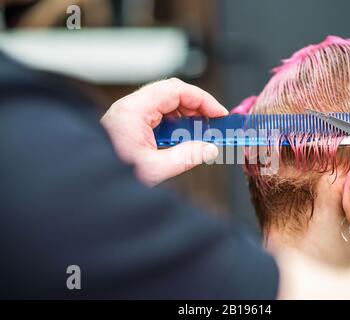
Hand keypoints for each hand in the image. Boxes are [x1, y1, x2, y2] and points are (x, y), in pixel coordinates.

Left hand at [101, 78, 227, 185]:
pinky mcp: (129, 124)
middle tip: (213, 123)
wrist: (86, 185)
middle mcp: (130, 107)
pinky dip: (174, 125)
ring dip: (186, 116)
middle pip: (171, 93)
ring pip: (165, 104)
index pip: (176, 90)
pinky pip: (157, 116)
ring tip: (200, 133)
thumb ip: (186, 157)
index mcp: (133, 111)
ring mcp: (128, 114)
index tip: (219, 114)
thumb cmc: (111, 174)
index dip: (202, 100)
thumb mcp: (154, 169)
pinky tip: (181, 139)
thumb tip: (210, 149)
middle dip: (196, 107)